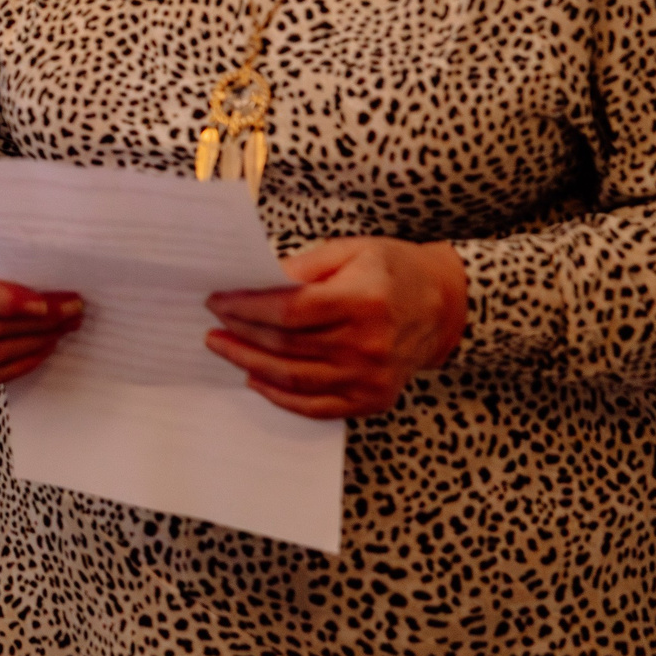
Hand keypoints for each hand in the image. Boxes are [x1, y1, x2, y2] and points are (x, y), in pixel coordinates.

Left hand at [205, 237, 466, 418]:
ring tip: (224, 349)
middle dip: (240, 335)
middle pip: (286, 346)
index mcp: (363, 301)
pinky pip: (316, 406)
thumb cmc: (391, 271)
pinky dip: (281, 396)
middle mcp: (369, 344)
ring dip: (250, 365)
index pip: (288, 311)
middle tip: (212, 326)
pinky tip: (256, 379)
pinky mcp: (372, 399)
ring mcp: (371, 378)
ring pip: (294, 378)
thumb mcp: (350, 250)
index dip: (245, 308)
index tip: (216, 301)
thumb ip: (302, 266)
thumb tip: (253, 282)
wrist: (443, 306)